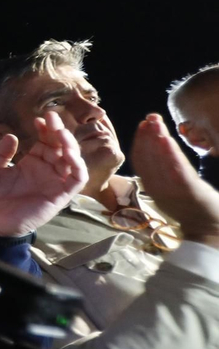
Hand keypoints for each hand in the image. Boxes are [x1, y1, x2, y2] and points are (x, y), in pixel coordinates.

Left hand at [0, 112, 87, 236]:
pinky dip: (77, 165)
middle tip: (52, 117)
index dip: (46, 129)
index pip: (45, 142)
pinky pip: (77, 179)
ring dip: (69, 144)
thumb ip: (0, 154)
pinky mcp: (61, 196)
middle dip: (58, 130)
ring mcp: (54, 182)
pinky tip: (68, 154)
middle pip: (60, 147)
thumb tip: (11, 136)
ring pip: (72, 160)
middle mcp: (46, 171)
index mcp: (31, 164)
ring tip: (60, 132)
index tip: (40, 118)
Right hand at [131, 113, 218, 247]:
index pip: (141, 162)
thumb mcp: (172, 191)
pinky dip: (169, 155)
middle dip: (146, 137)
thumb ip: (164, 173)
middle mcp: (158, 189)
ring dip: (155, 141)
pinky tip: (167, 140)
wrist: (209, 229)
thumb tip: (158, 147)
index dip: (139, 142)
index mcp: (153, 188)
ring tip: (155, 124)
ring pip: (159, 163)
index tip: (142, 125)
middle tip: (149, 119)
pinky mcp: (188, 192)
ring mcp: (172, 191)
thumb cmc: (192, 208)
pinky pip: (176, 171)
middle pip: (147, 159)